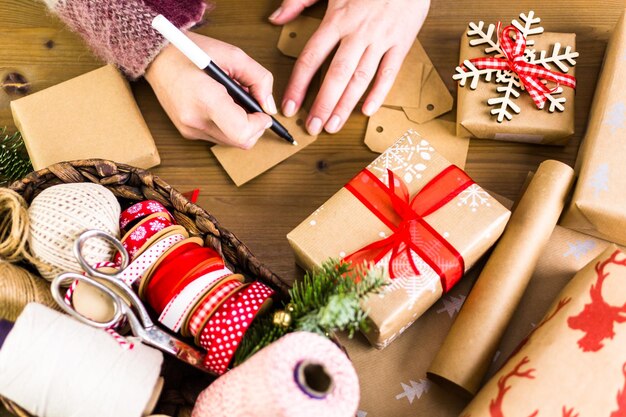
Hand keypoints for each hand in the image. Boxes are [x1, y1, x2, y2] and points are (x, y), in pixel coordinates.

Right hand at [145, 33, 276, 148]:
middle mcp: (195, 120)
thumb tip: (269, 106)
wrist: (156, 56)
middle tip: (252, 104)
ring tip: (234, 101)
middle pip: (240, 142)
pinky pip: (218, 136)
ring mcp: (189, 129)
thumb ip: (259, 79)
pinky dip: (228, 125)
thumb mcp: (233, 55)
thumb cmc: (191, 51)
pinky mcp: (187, 132)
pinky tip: (221, 105)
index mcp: (206, 99)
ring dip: (241, 126)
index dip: (260, 125)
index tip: (263, 112)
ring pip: (231, 142)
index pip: (242, 132)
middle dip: (254, 127)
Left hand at [269, 0, 429, 134]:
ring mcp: (381, 39)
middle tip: (312, 127)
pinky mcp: (402, 42)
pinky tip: (367, 110)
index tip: (289, 105)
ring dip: (345, 105)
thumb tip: (276, 18)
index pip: (311, 58)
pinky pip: (390, 72)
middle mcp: (357, 33)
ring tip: (332, 125)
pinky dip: (379, 93)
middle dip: (322, 104)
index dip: (298, 85)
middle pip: (336, 75)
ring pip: (360, 78)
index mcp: (337, 19)